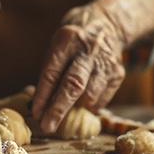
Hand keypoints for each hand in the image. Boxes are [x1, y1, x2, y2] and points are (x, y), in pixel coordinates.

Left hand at [32, 5, 126, 133]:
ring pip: (89, 96)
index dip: (42, 96)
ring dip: (74, 110)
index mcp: (67, 41)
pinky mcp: (118, 73)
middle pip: (73, 85)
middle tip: (47, 126)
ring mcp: (105, 62)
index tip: (36, 114)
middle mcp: (88, 50)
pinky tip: (82, 102)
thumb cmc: (73, 44)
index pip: (52, 73)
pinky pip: (101, 99)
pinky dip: (89, 106)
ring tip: (65, 113)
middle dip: (58, 109)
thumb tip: (40, 107)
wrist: (107, 26)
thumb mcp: (57, 48)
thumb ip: (50, 74)